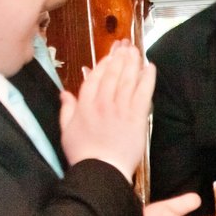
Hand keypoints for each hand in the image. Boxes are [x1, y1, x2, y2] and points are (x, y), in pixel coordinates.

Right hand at [60, 43, 156, 180]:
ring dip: (133, 62)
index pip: (96, 77)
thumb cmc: (83, 154)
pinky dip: (147, 79)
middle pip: (113, 74)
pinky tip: (150, 67)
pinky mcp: (136, 117)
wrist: (101, 171)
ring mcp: (120, 109)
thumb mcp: (66, 131)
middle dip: (120, 57)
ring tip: (136, 50)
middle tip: (126, 45)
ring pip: (128, 79)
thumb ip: (66, 110)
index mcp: (85, 104)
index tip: (111, 54)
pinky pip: (143, 93)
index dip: (105, 63)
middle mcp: (103, 102)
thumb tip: (64, 93)